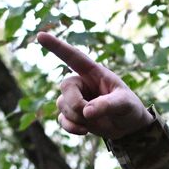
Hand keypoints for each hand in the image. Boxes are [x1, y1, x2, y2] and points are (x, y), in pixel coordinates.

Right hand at [37, 33, 152, 139]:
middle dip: (76, 104)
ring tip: (96, 122)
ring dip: (77, 118)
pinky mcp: (73, 115)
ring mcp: (75, 99)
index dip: (56, 46)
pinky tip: (84, 132)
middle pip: (65, 87)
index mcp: (93, 72)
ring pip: (61, 105)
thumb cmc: (129, 108)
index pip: (73, 56)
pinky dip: (71, 128)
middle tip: (91, 115)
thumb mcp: (124, 104)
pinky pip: (62, 120)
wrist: (129, 127)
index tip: (40, 35)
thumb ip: (107, 105)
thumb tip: (86, 112)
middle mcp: (81, 83)